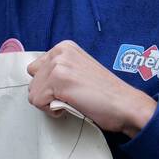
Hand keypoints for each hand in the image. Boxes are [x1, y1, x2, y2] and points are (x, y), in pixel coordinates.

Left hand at [27, 40, 157, 137]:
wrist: (126, 105)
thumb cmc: (105, 94)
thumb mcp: (78, 71)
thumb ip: (59, 70)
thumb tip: (37, 82)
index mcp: (64, 47)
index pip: (35, 68)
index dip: (48, 85)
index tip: (68, 89)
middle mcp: (60, 51)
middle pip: (32, 80)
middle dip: (47, 93)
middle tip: (71, 96)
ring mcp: (59, 64)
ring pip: (33, 92)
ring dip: (49, 103)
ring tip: (73, 100)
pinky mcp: (59, 79)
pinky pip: (37, 101)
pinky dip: (52, 110)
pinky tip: (72, 105)